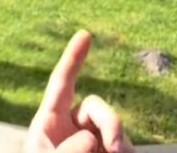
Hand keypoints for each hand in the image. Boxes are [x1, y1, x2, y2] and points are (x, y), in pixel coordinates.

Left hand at [25, 31, 133, 152]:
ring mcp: (94, 140)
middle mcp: (73, 127)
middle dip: (110, 122)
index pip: (62, 83)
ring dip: (118, 140)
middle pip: (97, 106)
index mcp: (50, 122)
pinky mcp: (110, 150)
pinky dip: (126, 150)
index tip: (85, 34)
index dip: (73, 58)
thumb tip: (92, 138)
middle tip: (114, 147)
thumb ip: (67, 148)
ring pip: (114, 126)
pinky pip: (126, 144)